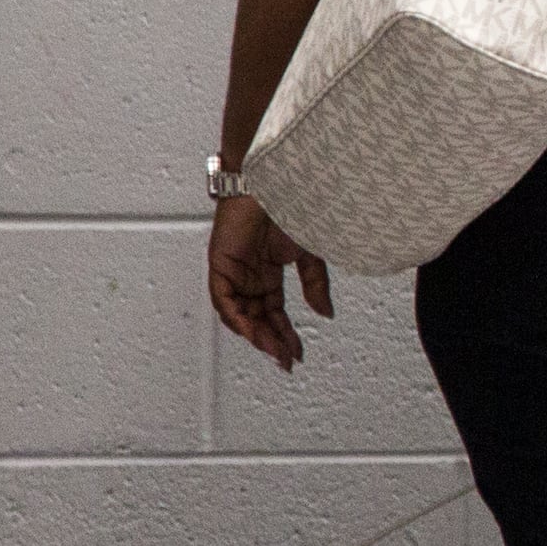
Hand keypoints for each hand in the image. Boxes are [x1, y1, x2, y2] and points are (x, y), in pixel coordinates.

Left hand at [209, 195, 333, 370]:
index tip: (295, 354)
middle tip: (284, 360)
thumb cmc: (291, 209)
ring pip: (240, 314)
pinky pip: (223, 300)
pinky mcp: (221, 265)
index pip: (275, 313)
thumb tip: (325, 313)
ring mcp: (234, 272)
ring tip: (271, 350)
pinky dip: (236, 317)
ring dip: (256, 334)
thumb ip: (315, 285)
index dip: (285, 335)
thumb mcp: (310, 254)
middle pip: (258, 318)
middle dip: (272, 341)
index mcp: (269, 273)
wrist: (275, 185)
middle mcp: (249, 276)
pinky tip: (251, 330)